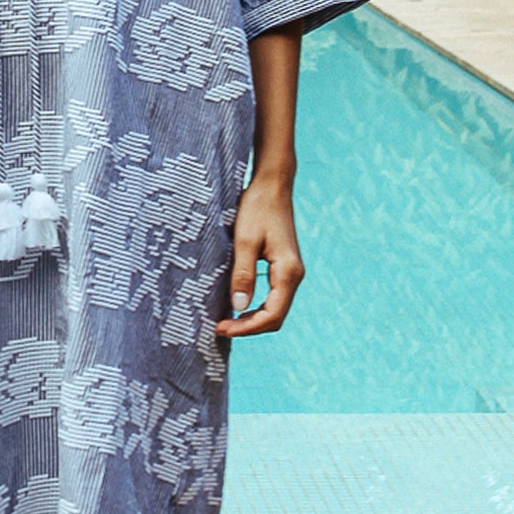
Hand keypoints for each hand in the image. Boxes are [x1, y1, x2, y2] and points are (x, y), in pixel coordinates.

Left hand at [214, 173, 303, 338]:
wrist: (272, 185)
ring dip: (252, 319)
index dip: (247, 328)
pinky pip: (273, 296)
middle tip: (219, 328)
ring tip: (225, 321)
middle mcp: (294, 275)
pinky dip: (256, 307)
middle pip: (276, 316)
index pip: (272, 314)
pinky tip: (236, 307)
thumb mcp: (244, 240)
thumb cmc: (257, 208)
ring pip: (275, 309)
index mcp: (288, 271)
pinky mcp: (283, 267)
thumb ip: (242, 274)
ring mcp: (290, 272)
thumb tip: (238, 308)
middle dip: (249, 327)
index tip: (221, 328)